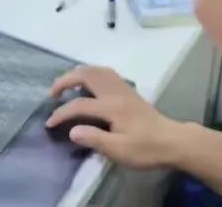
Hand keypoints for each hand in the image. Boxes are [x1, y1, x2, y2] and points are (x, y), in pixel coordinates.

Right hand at [47, 67, 180, 168]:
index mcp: (112, 106)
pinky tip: (89, 86)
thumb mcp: (119, 150)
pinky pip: (105, 73)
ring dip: (78, 74)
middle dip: (65, 80)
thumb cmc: (146, 149)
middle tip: (53, 94)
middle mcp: (116, 92)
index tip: (49, 124)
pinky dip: (91, 74)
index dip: (61, 113)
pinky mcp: (129, 91)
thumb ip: (95, 139)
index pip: (79, 105)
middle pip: (86, 74)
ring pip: (97, 69)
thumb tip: (72, 130)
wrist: (172, 141)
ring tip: (67, 87)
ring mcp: (123, 88)